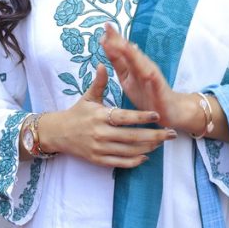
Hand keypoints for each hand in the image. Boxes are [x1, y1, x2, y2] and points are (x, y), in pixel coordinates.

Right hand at [36, 63, 175, 167]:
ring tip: (162, 142)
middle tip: (170, 133)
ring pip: (129, 151)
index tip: (157, 115)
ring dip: (148, 148)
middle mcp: (100, 133)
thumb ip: (99, 82)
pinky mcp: (98, 160)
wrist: (58, 133)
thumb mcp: (88, 97)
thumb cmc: (77, 113)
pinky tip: (146, 156)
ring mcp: (99, 149)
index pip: (124, 117)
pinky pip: (120, 163)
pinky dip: (134, 161)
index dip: (141, 117)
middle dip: (154, 136)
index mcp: (100, 116)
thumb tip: (103, 64)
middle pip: (131, 137)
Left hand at [101, 25, 204, 135]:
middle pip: (129, 52)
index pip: (120, 53)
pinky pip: (153, 79)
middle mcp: (142, 68)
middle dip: (118, 39)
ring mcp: (152, 76)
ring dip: (131, 53)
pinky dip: (148, 71)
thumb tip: (116, 45)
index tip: (102, 28)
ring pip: (140, 62)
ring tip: (122, 43)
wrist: (170, 110)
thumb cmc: (149, 95)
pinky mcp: (160, 87)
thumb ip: (122, 64)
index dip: (110, 42)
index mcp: (132, 68)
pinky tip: (144, 69)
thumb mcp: (128, 80)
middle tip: (107, 25)